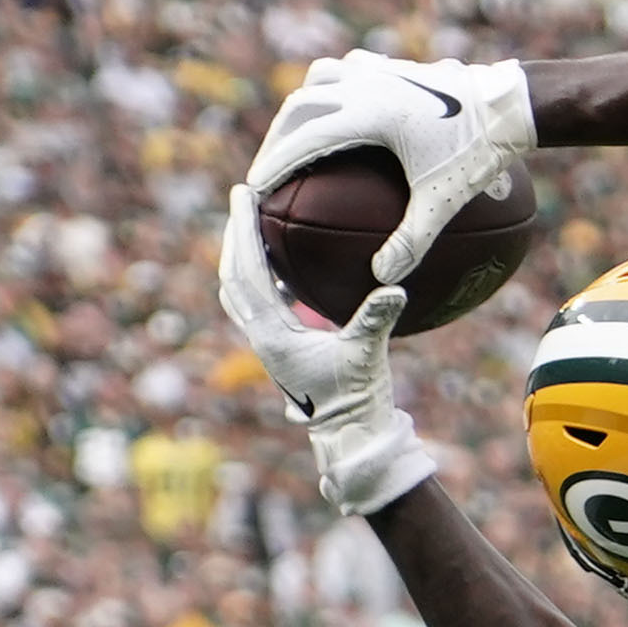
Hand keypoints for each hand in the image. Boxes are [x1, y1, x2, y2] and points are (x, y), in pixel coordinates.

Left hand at [216, 184, 434, 514]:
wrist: (347, 433)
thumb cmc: (356, 397)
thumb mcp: (367, 353)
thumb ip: (376, 319)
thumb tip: (395, 288)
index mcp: (273, 334)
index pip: (249, 271)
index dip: (244, 229)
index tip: (244, 193)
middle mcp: (260, 337)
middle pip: (232, 275)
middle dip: (234, 234)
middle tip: (242, 198)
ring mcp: (263, 344)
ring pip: (237, 290)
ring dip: (239, 256)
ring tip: (250, 228)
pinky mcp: (274, 349)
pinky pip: (253, 305)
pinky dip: (256, 279)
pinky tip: (277, 269)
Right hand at [245, 52, 536, 285]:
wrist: (512, 104)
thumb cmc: (479, 153)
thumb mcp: (444, 202)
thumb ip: (412, 240)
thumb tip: (382, 275)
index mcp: (368, 113)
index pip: (304, 138)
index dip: (275, 163)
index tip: (256, 189)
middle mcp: (365, 84)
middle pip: (301, 106)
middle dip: (279, 137)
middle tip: (268, 169)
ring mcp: (378, 70)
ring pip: (319, 78)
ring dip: (302, 106)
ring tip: (295, 136)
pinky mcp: (394, 66)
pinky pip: (347, 71)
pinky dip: (333, 89)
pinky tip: (340, 110)